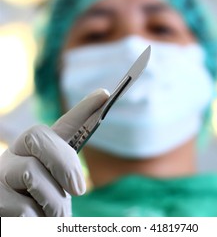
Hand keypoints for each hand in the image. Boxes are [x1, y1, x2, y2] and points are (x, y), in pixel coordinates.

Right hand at [0, 89, 108, 215]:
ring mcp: (1, 170)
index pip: (64, 124)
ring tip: (47, 215)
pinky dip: (34, 219)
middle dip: (64, 162)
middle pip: (39, 136)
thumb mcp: (57, 190)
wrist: (14, 224)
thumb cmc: (39, 207)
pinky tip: (28, 221)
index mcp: (40, 151)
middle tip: (78, 190)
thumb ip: (65, 179)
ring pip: (31, 173)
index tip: (104, 94)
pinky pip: (20, 206)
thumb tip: (77, 184)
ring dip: (52, 202)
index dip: (84, 109)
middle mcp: (17, 153)